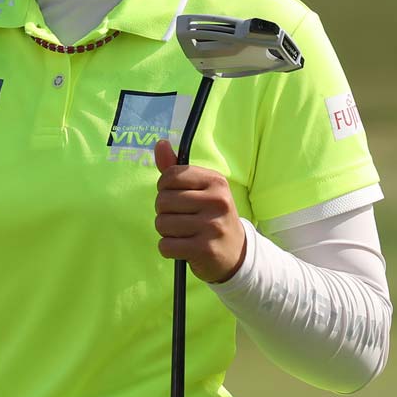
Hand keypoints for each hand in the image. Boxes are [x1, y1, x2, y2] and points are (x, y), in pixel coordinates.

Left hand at [153, 140, 246, 283]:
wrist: (236, 253)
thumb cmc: (210, 217)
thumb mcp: (200, 190)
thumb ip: (177, 169)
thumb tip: (160, 143)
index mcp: (216, 182)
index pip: (170, 176)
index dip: (164, 189)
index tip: (178, 197)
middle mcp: (217, 201)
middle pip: (162, 201)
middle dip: (165, 212)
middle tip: (183, 219)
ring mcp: (212, 226)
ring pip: (161, 224)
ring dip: (166, 232)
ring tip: (185, 233)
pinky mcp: (205, 249)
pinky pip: (165, 245)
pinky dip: (169, 249)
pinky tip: (185, 248)